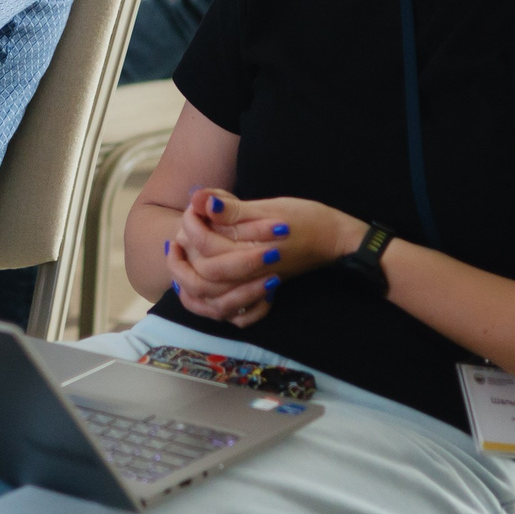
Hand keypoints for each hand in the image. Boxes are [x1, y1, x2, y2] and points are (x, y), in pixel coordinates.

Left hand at [163, 189, 357, 329]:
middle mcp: (249, 275)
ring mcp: (254, 287)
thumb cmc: (307, 218)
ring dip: (189, 282)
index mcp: (250, 251)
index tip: (194, 206)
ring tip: (178, 258)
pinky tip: (198, 287)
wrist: (336, 240)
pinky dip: (212, 306)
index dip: (192, 224)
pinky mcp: (260, 293)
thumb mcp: (270, 207)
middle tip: (178, 234)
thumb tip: (199, 199)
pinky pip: (231, 314)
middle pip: (201, 275)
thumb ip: (232, 209)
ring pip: (210, 299)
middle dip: (183, 255)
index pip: (204, 244)